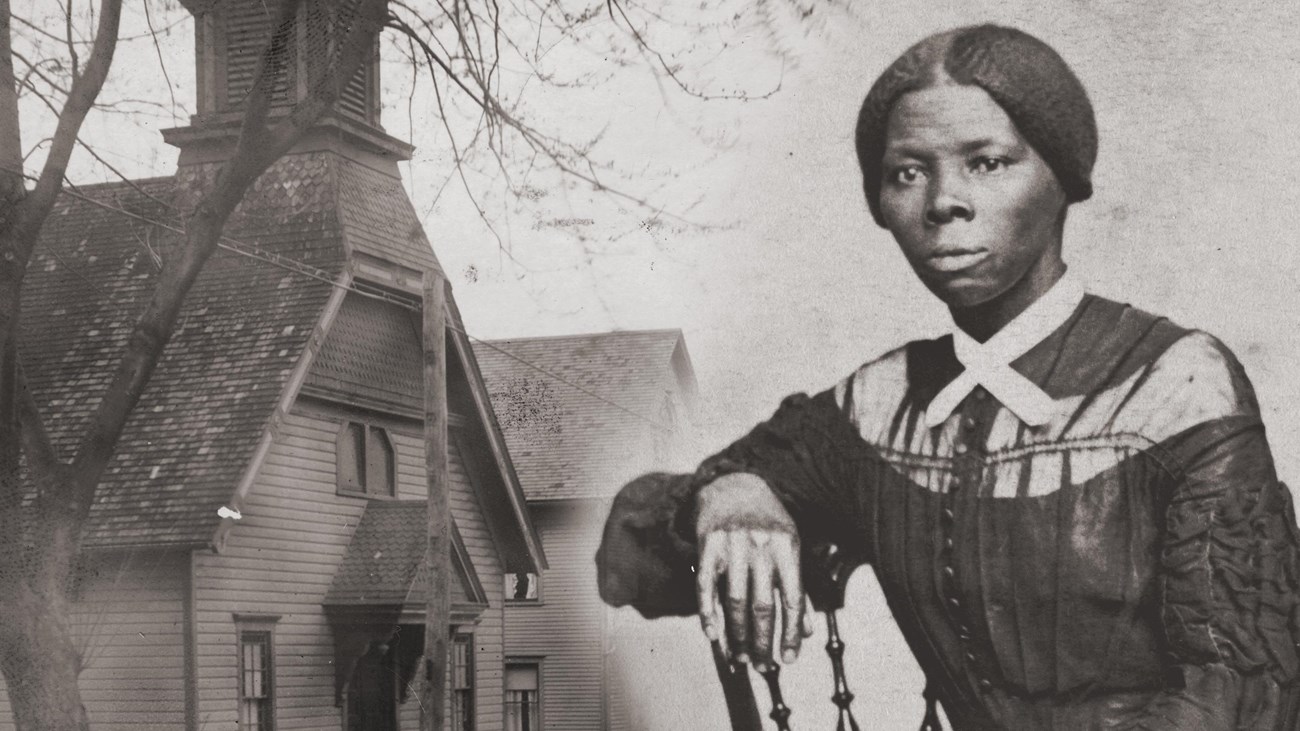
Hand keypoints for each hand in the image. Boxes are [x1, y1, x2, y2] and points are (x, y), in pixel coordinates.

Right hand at [695, 473, 812, 668]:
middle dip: (763, 642)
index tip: (789, 659)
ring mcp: (732, 545)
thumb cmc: (767, 523)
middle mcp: (761, 545)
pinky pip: (705, 586)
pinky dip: (708, 614)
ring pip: (734, 601)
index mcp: (788, 547)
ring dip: (737, 636)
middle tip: (763, 666)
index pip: (793, 599)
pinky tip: (714, 636)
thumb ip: (797, 586)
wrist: (733, 486)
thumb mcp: (790, 546)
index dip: (791, 634)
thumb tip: (806, 632)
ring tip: (741, 657)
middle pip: (762, 606)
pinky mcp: (707, 545)